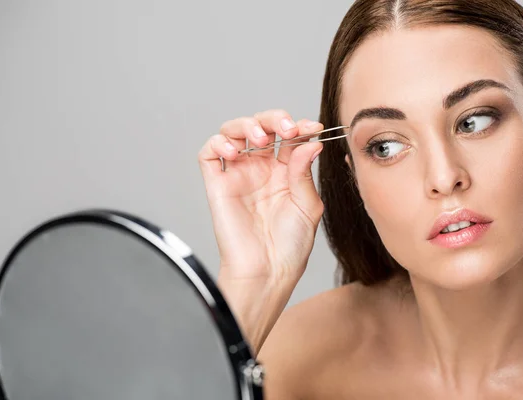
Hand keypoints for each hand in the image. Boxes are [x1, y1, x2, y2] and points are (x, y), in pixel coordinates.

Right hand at [198, 109, 324, 350]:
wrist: (268, 272)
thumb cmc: (290, 246)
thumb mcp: (307, 205)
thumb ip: (304, 172)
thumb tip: (310, 142)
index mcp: (285, 172)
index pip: (288, 137)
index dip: (299, 126)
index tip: (313, 127)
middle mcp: (261, 169)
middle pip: (261, 126)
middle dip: (274, 118)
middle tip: (286, 127)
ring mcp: (238, 174)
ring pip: (234, 131)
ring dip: (247, 125)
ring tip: (261, 137)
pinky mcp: (218, 184)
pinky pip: (209, 153)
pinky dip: (218, 141)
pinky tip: (234, 149)